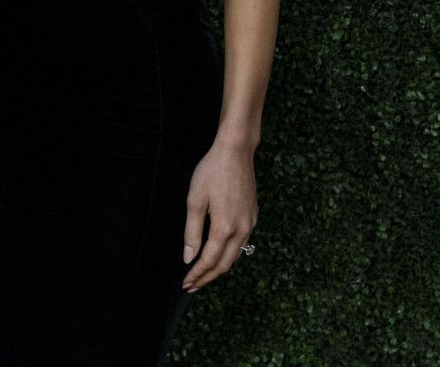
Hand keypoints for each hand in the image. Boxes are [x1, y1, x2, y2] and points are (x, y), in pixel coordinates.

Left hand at [181, 141, 256, 291]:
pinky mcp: (253, 216)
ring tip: (203, 275)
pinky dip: (229, 255)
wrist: (235, 152)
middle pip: (224, 264)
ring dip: (219, 268)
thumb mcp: (195, 201)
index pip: (209, 261)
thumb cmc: (212, 172)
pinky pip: (242, 244)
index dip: (197, 274)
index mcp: (225, 227)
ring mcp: (250, 223)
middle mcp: (242, 230)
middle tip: (192, 285)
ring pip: (235, 256)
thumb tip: (189, 257)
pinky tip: (219, 254)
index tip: (186, 283)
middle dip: (207, 278)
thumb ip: (192, 232)